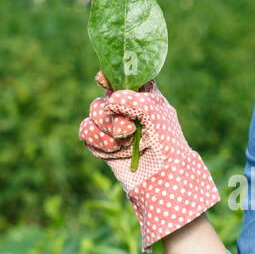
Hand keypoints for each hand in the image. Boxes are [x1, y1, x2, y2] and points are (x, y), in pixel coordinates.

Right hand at [78, 70, 219, 251]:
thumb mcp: (157, 115)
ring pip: (93, 113)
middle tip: (128, 129)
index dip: (111, 74)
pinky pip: (86, 132)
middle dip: (112, 113)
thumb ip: (134, 100)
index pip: (124, 76)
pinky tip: (114, 150)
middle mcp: (128, 109)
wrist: (164, 180)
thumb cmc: (168, 144)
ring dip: (107, 128)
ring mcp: (114, 127)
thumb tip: (109, 99)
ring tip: (124, 141)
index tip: (104, 79)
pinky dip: (98, 140)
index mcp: (145, 97)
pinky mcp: (103, 145)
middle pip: (104, 97)